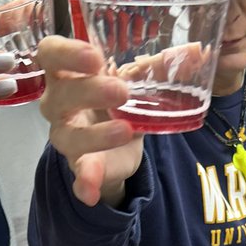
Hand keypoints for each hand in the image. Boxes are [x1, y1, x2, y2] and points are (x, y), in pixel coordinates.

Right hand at [36, 36, 143, 205]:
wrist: (118, 145)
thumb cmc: (116, 102)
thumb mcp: (134, 83)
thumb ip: (153, 70)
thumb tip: (194, 53)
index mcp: (67, 74)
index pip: (50, 55)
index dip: (66, 53)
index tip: (95, 57)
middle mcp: (58, 104)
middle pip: (60, 96)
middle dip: (89, 91)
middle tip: (121, 92)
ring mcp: (66, 136)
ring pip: (68, 137)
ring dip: (94, 135)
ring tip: (125, 131)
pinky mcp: (80, 165)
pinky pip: (78, 175)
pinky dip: (85, 183)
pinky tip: (90, 192)